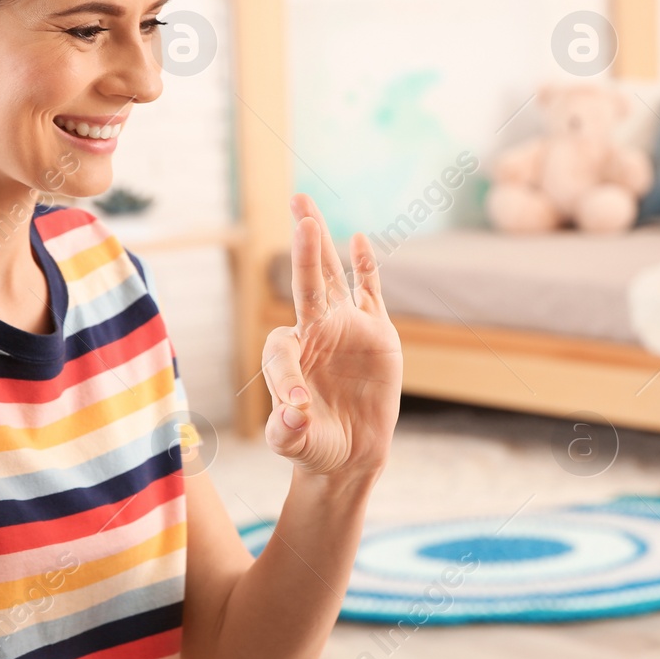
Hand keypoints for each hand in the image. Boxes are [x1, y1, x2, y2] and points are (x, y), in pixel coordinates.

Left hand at [260, 195, 403, 480]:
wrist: (349, 454)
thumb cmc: (314, 447)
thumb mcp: (293, 445)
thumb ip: (286, 432)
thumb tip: (293, 415)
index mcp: (288, 357)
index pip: (283, 350)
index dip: (286, 379)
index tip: (297, 412)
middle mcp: (314, 333)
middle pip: (306, 280)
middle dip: (302, 244)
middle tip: (296, 203)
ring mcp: (345, 329)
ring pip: (332, 276)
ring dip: (320, 242)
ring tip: (305, 205)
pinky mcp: (377, 334)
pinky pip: (370, 293)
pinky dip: (366, 267)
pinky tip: (358, 238)